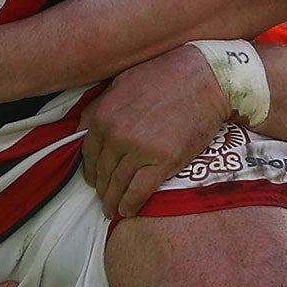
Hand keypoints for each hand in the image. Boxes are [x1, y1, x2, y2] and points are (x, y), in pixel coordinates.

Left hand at [80, 46, 230, 218]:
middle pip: (102, 172)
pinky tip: (128, 211)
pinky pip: (139, 191)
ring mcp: (140, 149)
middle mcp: (118, 135)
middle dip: (102, 189)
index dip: (90, 171)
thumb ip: (98, 106)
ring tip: (113, 209)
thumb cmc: (166, 75)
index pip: (89, 153)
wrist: (206, 78)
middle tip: (104, 199)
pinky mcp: (164, 161)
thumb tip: (81, 129)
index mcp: (106, 116)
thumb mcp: (122, 82)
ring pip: (118, 184)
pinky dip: (131, 205)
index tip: (94, 180)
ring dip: (113, 201)